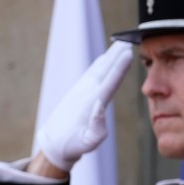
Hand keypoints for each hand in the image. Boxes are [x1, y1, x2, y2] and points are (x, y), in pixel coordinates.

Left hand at [35, 41, 133, 170]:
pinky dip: (100, 63)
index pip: (110, 81)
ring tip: (121, 43)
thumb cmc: (74, 145)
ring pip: (99, 68)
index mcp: (92, 103)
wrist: (54, 144)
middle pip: (105, 69)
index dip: (120, 67)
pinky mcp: (78, 92)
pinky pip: (92, 73)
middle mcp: (87, 92)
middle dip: (117, 54)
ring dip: (110, 55)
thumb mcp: (89, 142)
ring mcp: (82, 90)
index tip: (129, 53)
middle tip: (129, 39)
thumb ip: (97, 126)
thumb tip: (100, 105)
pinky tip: (105, 57)